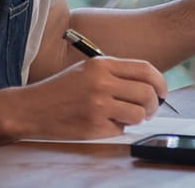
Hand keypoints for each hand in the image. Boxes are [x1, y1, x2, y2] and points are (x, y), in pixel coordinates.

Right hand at [15, 56, 166, 139]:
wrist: (32, 108)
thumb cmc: (61, 89)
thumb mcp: (87, 70)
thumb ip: (115, 73)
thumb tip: (148, 84)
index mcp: (102, 64)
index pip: (145, 70)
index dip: (160, 82)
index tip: (162, 92)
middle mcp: (101, 82)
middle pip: (147, 93)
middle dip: (154, 105)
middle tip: (149, 110)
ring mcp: (98, 105)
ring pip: (138, 114)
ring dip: (137, 118)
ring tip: (124, 117)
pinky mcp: (94, 126)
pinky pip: (121, 130)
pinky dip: (117, 129)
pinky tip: (103, 123)